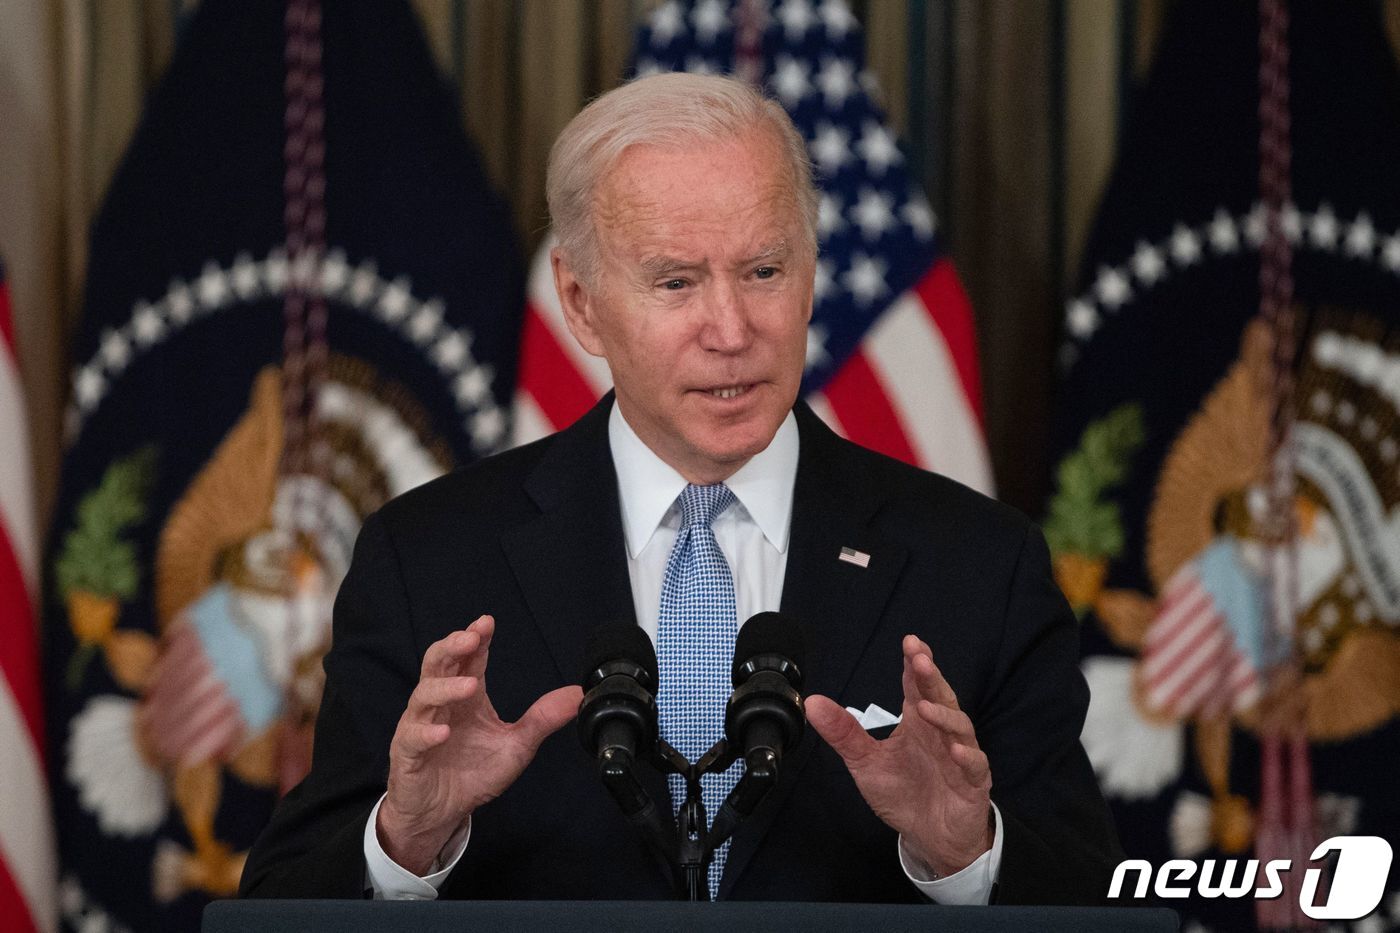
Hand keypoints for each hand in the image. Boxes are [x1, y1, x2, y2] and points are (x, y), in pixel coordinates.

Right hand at [377, 615, 582, 873]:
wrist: (442, 813)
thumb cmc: (472, 774)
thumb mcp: (516, 746)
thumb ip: (543, 719)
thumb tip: (578, 694)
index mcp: (466, 697)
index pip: (469, 659)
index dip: (477, 638)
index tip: (488, 622)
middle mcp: (441, 704)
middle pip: (439, 664)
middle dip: (453, 646)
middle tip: (471, 637)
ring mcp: (421, 726)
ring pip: (424, 695)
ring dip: (446, 687)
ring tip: (470, 686)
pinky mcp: (407, 754)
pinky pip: (412, 737)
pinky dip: (426, 732)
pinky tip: (443, 733)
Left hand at [806, 635, 993, 877]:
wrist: (931, 838)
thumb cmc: (903, 794)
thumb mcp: (866, 763)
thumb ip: (843, 733)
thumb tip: (813, 703)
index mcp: (917, 723)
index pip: (917, 686)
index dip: (915, 664)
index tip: (909, 642)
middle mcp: (940, 733)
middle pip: (940, 697)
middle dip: (931, 677)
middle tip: (920, 659)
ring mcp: (960, 755)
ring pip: (959, 727)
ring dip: (944, 715)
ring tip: (924, 707)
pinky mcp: (973, 782)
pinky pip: (974, 765)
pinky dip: (967, 756)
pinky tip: (955, 749)